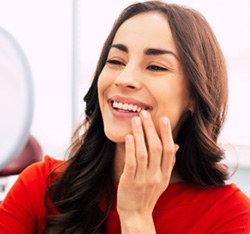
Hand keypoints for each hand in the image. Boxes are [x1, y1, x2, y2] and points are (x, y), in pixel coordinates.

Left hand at [117, 110, 178, 232]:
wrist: (137, 214)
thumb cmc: (148, 193)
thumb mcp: (162, 180)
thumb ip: (168, 162)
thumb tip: (176, 145)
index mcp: (165, 174)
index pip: (169, 150)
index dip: (167, 134)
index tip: (163, 118)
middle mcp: (156, 176)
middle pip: (156, 148)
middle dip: (151, 129)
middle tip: (145, 113)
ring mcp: (143, 179)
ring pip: (143, 153)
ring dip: (140, 135)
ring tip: (135, 120)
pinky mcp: (130, 182)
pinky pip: (131, 163)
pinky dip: (130, 149)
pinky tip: (129, 137)